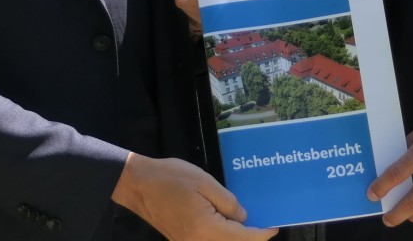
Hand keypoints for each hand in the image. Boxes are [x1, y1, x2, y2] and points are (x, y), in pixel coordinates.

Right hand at [111, 152, 275, 239]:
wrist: (138, 184)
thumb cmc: (171, 178)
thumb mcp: (205, 182)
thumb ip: (228, 202)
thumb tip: (242, 218)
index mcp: (206, 229)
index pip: (242, 238)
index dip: (261, 235)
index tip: (274, 227)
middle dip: (248, 237)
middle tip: (263, 223)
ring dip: (234, 236)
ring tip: (245, 220)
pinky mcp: (182, 240)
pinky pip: (208, 240)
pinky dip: (221, 234)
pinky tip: (226, 220)